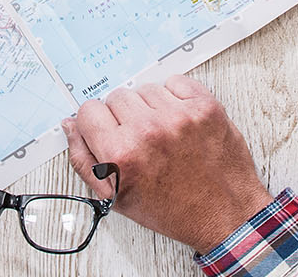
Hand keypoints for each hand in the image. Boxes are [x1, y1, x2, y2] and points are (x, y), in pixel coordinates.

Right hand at [64, 75, 273, 252]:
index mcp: (121, 153)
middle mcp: (148, 130)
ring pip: (145, 89)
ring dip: (149, 107)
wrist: (225, 216)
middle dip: (123, 116)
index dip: (96, 123)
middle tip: (140, 140)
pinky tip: (179, 122)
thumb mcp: (117, 197)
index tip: (107, 131)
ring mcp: (179, 116)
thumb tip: (72, 126)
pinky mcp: (205, 107)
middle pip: (116, 97)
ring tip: (162, 134)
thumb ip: (85, 160)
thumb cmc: (174, 211)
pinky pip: (176, 82)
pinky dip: (175, 97)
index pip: (89, 111)